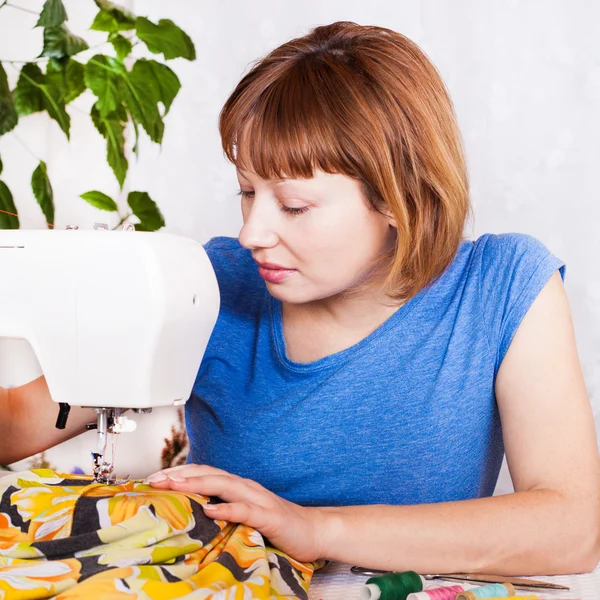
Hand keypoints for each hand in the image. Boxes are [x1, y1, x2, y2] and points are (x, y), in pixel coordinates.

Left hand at [144, 464, 328, 562]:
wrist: (313, 530)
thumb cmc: (278, 524)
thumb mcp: (245, 514)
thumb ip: (224, 508)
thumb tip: (193, 511)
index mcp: (238, 486)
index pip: (204, 473)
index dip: (179, 472)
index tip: (153, 478)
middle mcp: (246, 487)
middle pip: (209, 474)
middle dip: (180, 474)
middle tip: (154, 479)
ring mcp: (258, 499)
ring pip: (224, 485)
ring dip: (198, 483)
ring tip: (175, 484)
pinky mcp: (270, 516)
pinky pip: (246, 509)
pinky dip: (227, 508)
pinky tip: (211, 509)